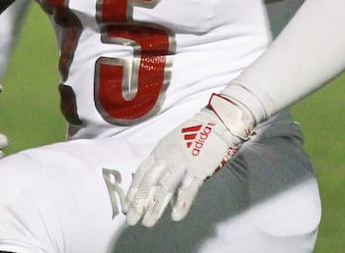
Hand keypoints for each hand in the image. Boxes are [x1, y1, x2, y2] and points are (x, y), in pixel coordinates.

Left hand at [125, 93, 255, 226]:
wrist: (219, 120)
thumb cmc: (197, 132)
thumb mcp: (174, 143)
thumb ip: (165, 160)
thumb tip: (158, 182)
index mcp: (161, 149)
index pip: (142, 172)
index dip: (133, 190)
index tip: (126, 206)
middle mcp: (168, 156)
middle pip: (149, 181)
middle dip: (139, 202)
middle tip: (132, 220)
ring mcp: (183, 162)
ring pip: (164, 187)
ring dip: (155, 207)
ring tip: (148, 223)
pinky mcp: (198, 168)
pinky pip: (188, 188)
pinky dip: (181, 203)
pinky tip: (175, 217)